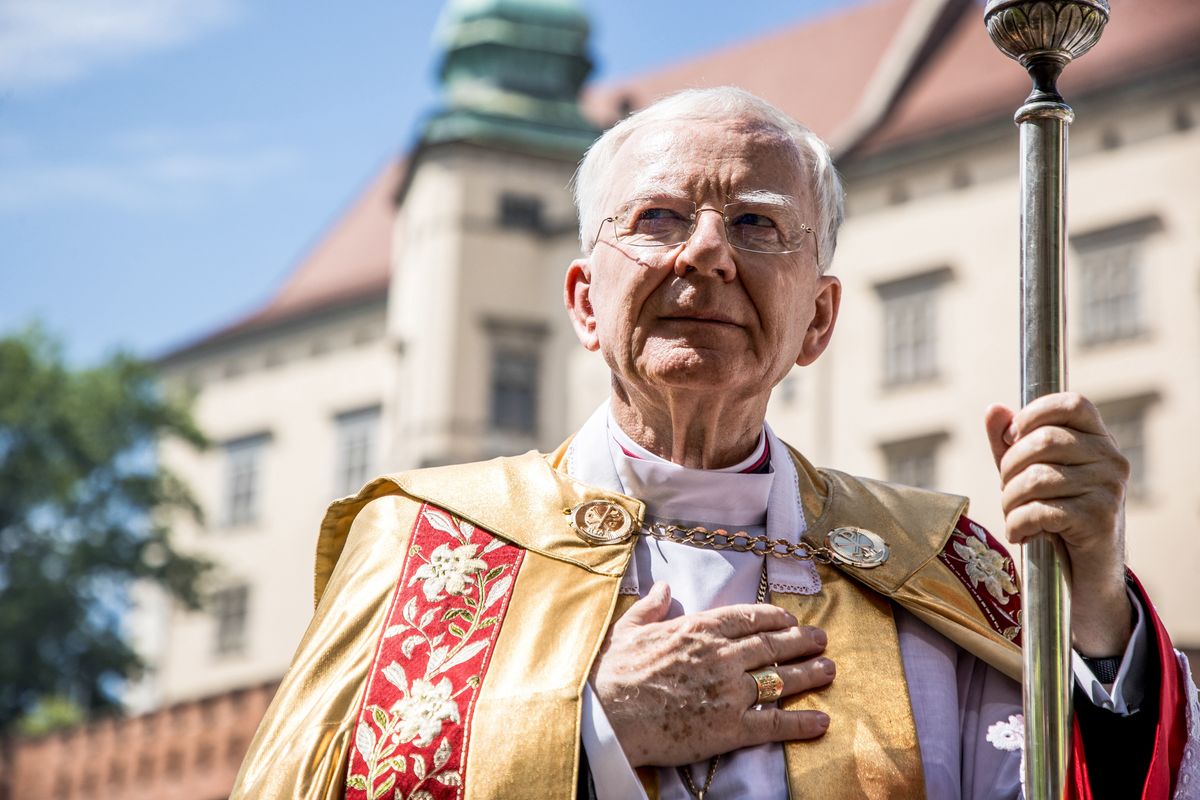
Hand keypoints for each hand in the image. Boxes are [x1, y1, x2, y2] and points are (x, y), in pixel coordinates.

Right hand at [591, 582, 833, 767]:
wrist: (606, 715)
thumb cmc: (613, 671)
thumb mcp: (629, 628)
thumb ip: (652, 607)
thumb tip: (664, 589)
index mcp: (699, 629)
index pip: (748, 617)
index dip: (774, 617)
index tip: (789, 618)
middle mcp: (722, 656)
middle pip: (772, 645)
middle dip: (801, 641)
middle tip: (821, 639)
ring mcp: (729, 692)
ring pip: (780, 680)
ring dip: (809, 674)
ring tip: (828, 669)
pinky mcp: (730, 728)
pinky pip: (774, 725)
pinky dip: (801, 723)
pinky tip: (821, 721)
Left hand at [984, 392, 1132, 655]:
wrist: (1086, 572)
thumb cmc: (1055, 514)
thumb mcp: (1030, 473)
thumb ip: (1011, 442)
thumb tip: (994, 410)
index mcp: (1099, 439)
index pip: (1071, 403)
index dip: (1033, 414)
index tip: (1012, 438)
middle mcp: (1111, 459)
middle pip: (1043, 441)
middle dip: (1009, 468)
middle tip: (1007, 490)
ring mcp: (1109, 488)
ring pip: (1037, 478)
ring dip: (1010, 501)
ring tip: (1012, 516)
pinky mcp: (1100, 519)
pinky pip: (1041, 511)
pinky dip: (1018, 524)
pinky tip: (1020, 534)